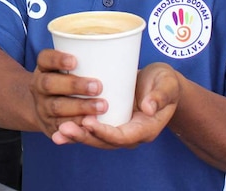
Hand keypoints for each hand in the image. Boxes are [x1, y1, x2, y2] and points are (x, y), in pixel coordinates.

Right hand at [30, 48, 109, 145]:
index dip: (57, 59)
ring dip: (78, 107)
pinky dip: (75, 126)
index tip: (75, 60)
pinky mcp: (50, 126)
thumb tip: (124, 46)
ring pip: (56, 107)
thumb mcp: (77, 64)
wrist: (51, 105)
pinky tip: (90, 124)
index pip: (45, 58)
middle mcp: (39, 86)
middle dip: (73, 85)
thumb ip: (95, 56)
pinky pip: (60, 128)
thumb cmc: (77, 78)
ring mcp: (42, 107)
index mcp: (44, 67)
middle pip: (48, 84)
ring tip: (102, 107)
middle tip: (98, 86)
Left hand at [54, 62, 180, 149]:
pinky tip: (58, 129)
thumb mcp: (168, 85)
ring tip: (57, 133)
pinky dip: (76, 131)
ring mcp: (119, 130)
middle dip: (84, 137)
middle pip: (104, 142)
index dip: (104, 132)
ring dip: (76, 137)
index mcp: (145, 129)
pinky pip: (91, 131)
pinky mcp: (109, 122)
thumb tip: (149, 108)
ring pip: (95, 139)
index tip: (87, 121)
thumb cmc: (165, 83)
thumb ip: (160, 96)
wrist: (161, 84)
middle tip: (64, 128)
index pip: (122, 136)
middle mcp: (130, 134)